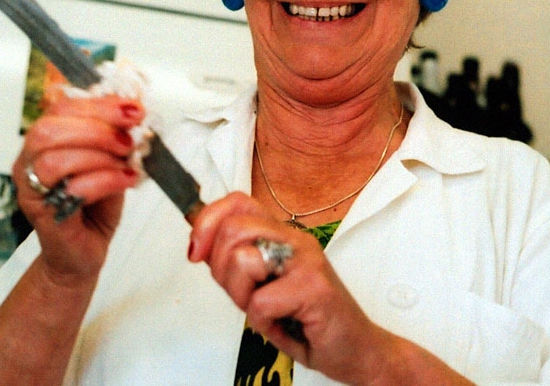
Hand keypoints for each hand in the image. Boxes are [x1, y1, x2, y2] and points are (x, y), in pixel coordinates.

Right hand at [13, 94, 144, 284]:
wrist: (82, 254)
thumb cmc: (93, 208)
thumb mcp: (108, 163)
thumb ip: (114, 139)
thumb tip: (134, 113)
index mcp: (44, 142)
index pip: (60, 109)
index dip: (98, 105)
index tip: (133, 109)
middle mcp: (28, 162)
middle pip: (48, 131)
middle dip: (96, 128)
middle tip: (129, 140)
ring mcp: (30, 189)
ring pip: (53, 159)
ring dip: (99, 156)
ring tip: (126, 164)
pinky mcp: (42, 215)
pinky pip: (70, 189)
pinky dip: (105, 181)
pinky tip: (126, 180)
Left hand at [187, 192, 392, 383]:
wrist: (354, 348)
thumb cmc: (306, 319)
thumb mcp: (260, 286)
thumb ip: (234, 262)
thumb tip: (200, 243)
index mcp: (282, 234)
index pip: (237, 202)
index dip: (207, 221)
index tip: (195, 251)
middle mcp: (295, 239)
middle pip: (233, 228)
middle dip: (222, 270)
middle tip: (244, 294)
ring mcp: (306, 260)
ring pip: (243, 261)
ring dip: (243, 297)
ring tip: (268, 310)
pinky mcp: (314, 287)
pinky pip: (260, 303)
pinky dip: (264, 324)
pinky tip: (285, 325)